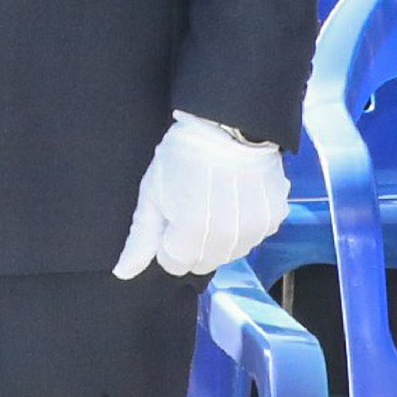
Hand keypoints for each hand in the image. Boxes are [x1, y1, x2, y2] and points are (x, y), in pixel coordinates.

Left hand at [113, 112, 289, 279]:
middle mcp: (225, 241)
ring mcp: (254, 231)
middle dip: (192, 243)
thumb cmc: (182, 155)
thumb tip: (123, 273)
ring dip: (219, 237)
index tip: (171, 215)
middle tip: (192, 206)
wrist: (228, 123)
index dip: (167, 240)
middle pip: (202, 262)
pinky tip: (237, 197)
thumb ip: (141, 238)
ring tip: (215, 200)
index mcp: (191, 236)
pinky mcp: (273, 219)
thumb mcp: (152, 192)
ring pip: (229, 253)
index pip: (173, 265)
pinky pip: (253, 236)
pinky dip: (244, 224)